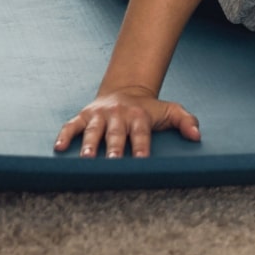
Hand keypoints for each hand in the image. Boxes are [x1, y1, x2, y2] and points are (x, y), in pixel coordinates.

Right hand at [54, 85, 201, 158]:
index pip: (141, 134)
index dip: (141, 146)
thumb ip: (186, 121)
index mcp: (139, 116)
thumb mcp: (171, 110)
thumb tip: (197, 136)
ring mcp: (99, 115)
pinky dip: (64, 135)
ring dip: (88, 144)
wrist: (126, 91)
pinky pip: (71, 126)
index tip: (141, 160)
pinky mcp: (83, 116)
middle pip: (115, 134)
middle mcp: (118, 115)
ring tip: (84, 159)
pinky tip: (58, 148)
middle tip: (110, 163)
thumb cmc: (150, 109)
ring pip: (92, 131)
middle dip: (113, 148)